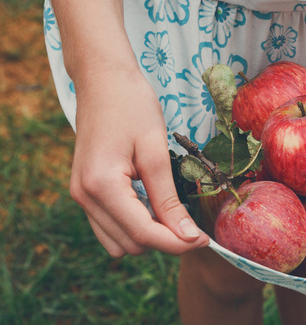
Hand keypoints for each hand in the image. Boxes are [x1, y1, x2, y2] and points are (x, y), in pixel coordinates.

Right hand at [69, 66, 208, 256]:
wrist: (103, 81)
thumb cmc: (132, 107)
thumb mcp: (156, 152)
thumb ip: (169, 199)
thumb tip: (188, 237)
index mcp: (101, 185)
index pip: (143, 233)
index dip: (177, 243)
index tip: (205, 239)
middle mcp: (84, 197)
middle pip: (131, 243)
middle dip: (164, 240)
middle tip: (193, 224)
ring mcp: (81, 196)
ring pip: (118, 242)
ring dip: (148, 236)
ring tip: (173, 212)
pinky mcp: (84, 193)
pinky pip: (110, 227)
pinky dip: (134, 226)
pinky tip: (154, 207)